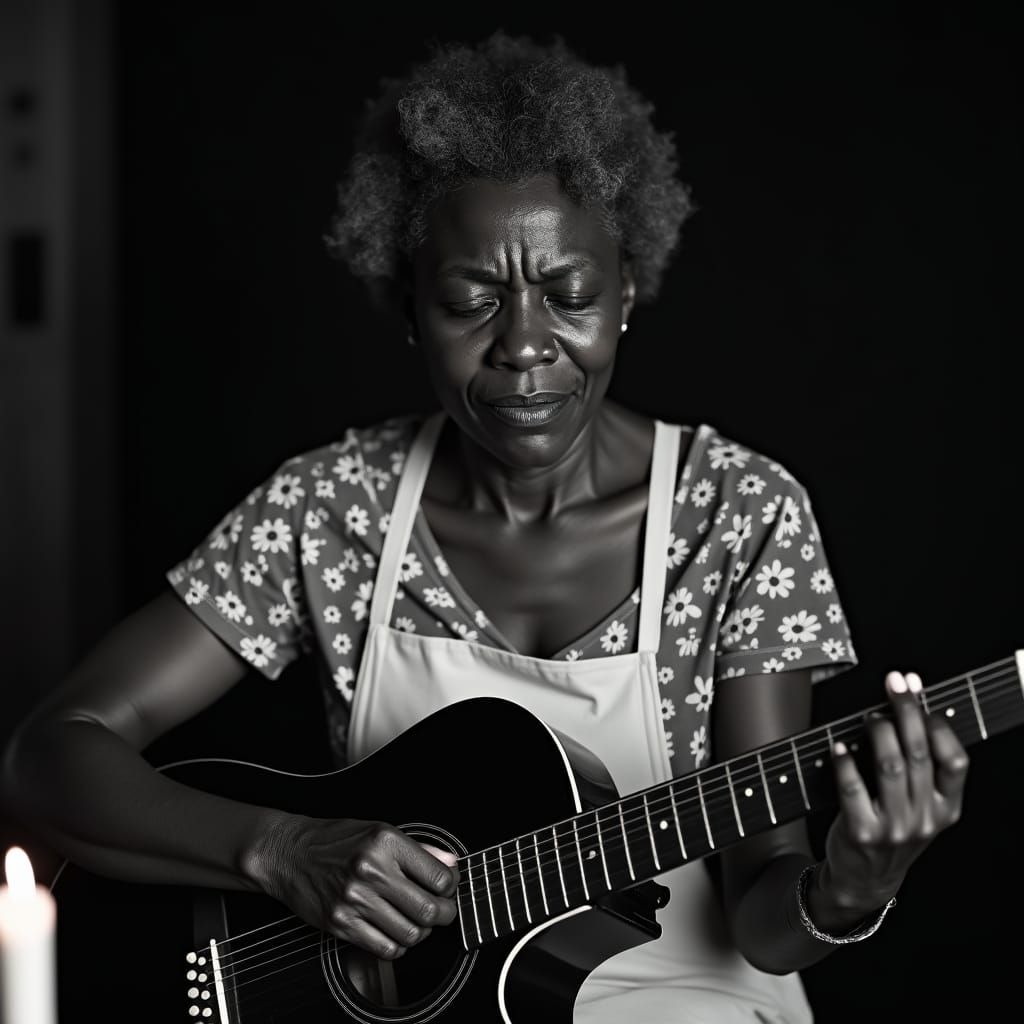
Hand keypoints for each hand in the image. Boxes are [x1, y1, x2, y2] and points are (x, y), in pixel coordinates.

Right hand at [246, 815, 459, 959]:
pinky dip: (397, 946)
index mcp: (385, 842)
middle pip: (428, 909)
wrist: (290, 854)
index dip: (451, 886)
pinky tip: (394, 932)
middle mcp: (371, 870)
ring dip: (421, 932)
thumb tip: (451, 862)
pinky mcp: (340, 923)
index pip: (438, 876)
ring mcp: (354, 899)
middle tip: (442, 910)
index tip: (448, 887)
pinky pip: (384, 948)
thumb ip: (419, 848)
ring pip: (410, 934)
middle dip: (444, 914)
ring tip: (416, 920)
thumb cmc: (335, 840)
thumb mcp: (380, 830)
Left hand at [819, 670, 968, 916]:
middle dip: (907, 710)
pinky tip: (838, 745)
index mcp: (947, 808)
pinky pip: (852, 787)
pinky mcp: (863, 832)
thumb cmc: (893, 828)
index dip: (939, 723)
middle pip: (920, 753)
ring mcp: (895, 827)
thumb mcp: (921, 805)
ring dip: (879, 731)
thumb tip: (912, 699)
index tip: (921, 692)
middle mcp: (926, 818)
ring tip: (870, 715)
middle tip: (894, 682)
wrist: (865, 879)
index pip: (956, 760)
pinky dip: (844, 761)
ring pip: (891, 766)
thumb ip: (921, 762)